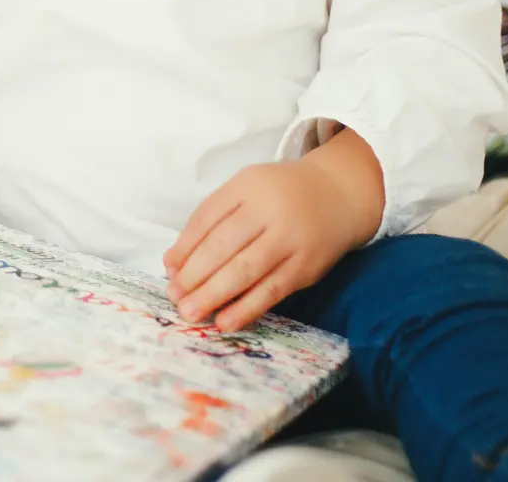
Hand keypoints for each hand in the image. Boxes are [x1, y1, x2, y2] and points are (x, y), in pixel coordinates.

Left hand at [163, 131, 384, 334]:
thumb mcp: (245, 190)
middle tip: (174, 299)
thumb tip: (175, 262)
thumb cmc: (279, 195)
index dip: (185, 247)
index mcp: (247, 187)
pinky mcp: (305, 267)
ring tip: (191, 313)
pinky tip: (225, 321)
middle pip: (223, 247)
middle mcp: (268, 211)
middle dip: (194, 276)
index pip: (207, 218)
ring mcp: (289, 240)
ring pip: (245, 271)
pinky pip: (271, 291)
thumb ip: (211, 219)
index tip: (169, 271)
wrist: (338, 194)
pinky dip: (246, 309)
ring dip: (214, 296)